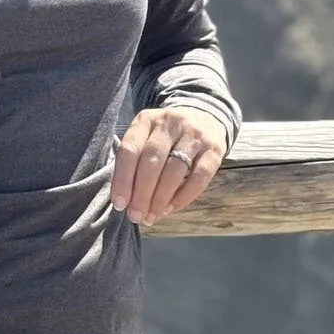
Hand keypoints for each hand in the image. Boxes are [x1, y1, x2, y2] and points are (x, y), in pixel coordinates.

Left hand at [111, 106, 227, 227]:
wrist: (205, 117)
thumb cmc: (167, 136)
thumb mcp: (147, 137)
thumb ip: (135, 163)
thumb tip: (126, 202)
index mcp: (146, 120)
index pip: (130, 149)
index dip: (122, 179)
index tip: (119, 204)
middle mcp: (170, 123)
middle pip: (152, 161)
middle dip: (141, 193)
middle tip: (136, 216)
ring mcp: (194, 135)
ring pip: (174, 170)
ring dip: (160, 198)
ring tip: (151, 216)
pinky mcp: (214, 149)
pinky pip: (199, 178)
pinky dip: (183, 197)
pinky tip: (170, 208)